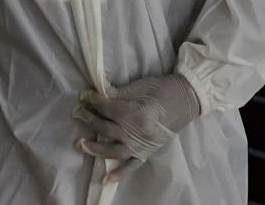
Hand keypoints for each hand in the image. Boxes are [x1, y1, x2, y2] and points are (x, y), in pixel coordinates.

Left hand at [73, 74, 201, 182]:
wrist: (186, 99)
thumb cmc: (163, 89)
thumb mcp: (139, 85)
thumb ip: (118, 92)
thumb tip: (98, 93)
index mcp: (133, 112)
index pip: (106, 108)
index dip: (92, 100)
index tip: (83, 95)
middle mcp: (134, 131)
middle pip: (105, 127)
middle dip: (89, 118)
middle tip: (78, 112)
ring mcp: (140, 144)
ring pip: (112, 149)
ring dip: (95, 148)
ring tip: (80, 144)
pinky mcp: (147, 151)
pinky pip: (132, 165)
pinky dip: (119, 174)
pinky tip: (106, 179)